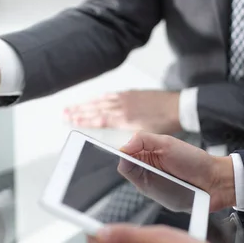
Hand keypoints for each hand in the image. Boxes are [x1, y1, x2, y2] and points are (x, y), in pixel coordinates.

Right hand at [64, 90, 180, 133]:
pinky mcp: (132, 94)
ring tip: (73, 106)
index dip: (83, 119)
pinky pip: (111, 95)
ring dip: (86, 104)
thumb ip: (133, 142)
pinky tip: (97, 99)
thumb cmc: (166, 123)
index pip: (98, 119)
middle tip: (64, 113)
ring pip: (101, 101)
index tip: (69, 120)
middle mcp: (122, 107)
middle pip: (95, 108)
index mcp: (125, 118)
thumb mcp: (149, 136)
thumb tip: (119, 148)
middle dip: (78, 111)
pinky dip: (100, 97)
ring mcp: (126, 99)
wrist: (179, 107)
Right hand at [120, 131, 234, 212]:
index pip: (125, 154)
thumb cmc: (194, 160)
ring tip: (160, 175)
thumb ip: (143, 140)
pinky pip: (147, 196)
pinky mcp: (158, 198)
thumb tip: (123, 147)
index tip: (125, 154)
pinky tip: (162, 187)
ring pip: (136, 183)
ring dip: (143, 179)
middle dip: (133, 167)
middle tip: (146, 164)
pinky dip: (152, 192)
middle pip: (127, 169)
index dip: (123, 154)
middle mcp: (147, 169)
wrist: (214, 181)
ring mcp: (152, 184)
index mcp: (147, 153)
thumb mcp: (167, 143)